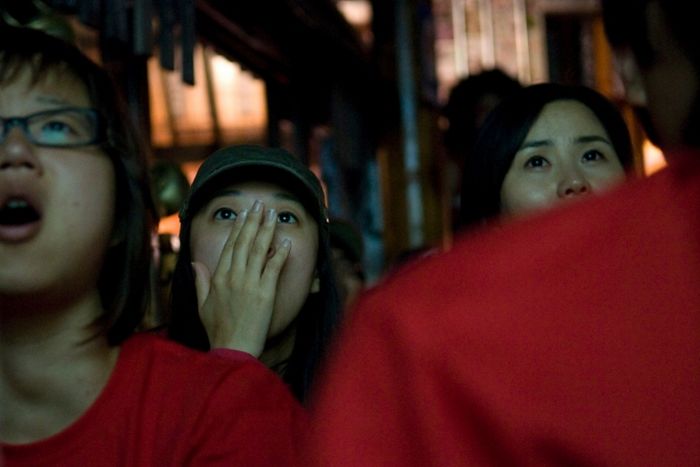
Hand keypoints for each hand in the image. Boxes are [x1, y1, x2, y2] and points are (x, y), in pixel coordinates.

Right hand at [192, 200, 290, 356]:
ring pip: (259, 250)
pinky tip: (285, 241)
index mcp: (219, 277)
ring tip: (273, 214)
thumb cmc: (218, 330)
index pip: (230, 246)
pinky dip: (280, 253)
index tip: (245, 214)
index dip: (239, 228)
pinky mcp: (265, 293)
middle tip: (260, 204)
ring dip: (267, 230)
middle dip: (253, 221)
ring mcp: (250, 283)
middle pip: (245, 242)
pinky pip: (273, 268)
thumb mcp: (203, 305)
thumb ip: (200, 281)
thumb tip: (195, 263)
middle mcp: (233, 276)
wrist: (233, 349)